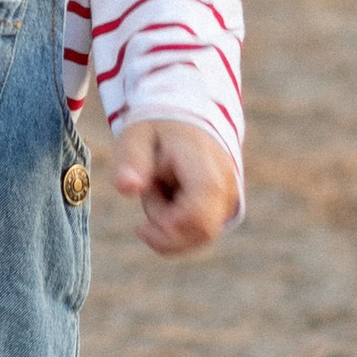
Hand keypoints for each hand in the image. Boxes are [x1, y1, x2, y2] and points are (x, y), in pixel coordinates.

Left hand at [111, 119, 240, 258]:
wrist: (187, 120)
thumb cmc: (157, 129)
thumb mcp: (136, 137)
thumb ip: (131, 162)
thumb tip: (127, 188)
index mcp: (206, 168)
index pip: (198, 214)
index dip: (169, 229)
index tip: (140, 227)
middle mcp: (226, 187)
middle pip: (201, 232)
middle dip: (165, 228)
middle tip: (150, 195)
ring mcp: (229, 199)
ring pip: (200, 236)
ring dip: (170, 225)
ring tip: (160, 190)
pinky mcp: (225, 209)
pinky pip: (200, 232)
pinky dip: (178, 225)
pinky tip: (168, 198)